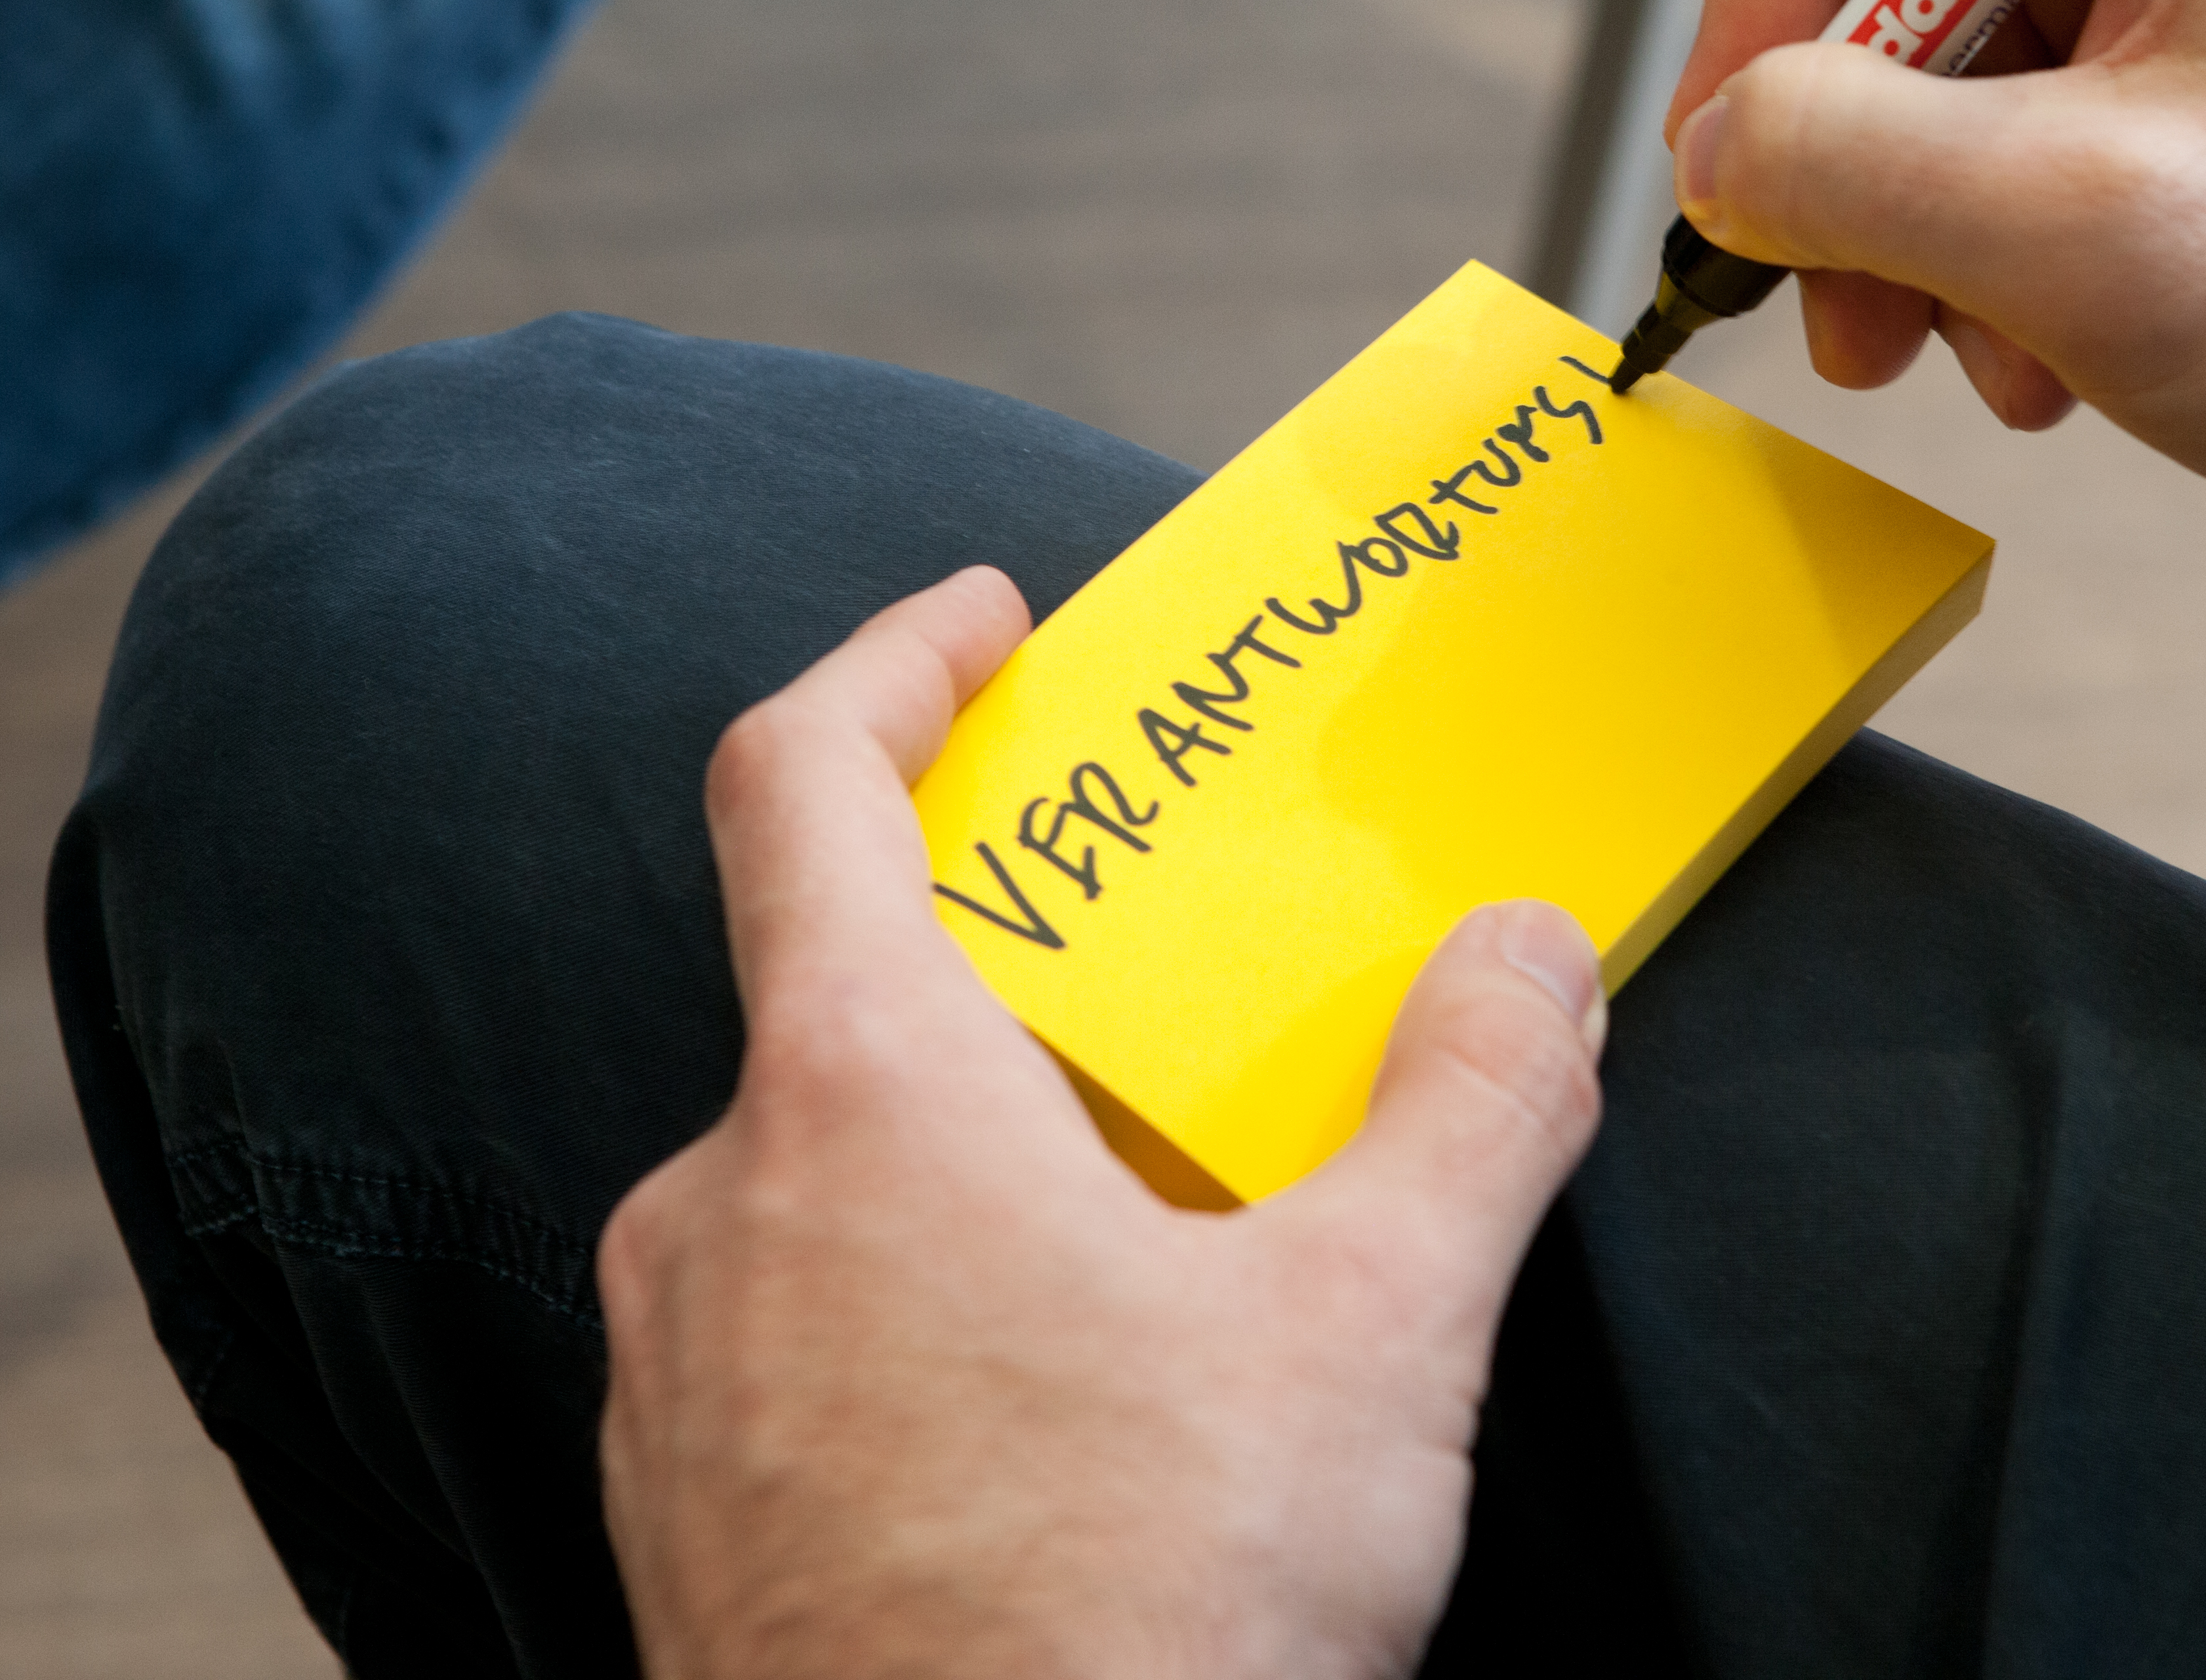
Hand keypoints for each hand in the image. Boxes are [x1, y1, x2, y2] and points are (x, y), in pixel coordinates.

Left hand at [597, 567, 1606, 1679]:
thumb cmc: (1142, 1617)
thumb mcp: (1375, 1328)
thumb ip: (1471, 1104)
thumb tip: (1527, 958)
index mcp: (859, 1100)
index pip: (797, 782)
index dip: (889, 667)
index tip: (982, 625)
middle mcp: (722, 1210)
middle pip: (847, 1000)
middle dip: (1020, 983)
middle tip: (1172, 1015)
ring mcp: (678, 1380)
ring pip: (824, 1186)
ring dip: (972, 1163)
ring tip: (1148, 1250)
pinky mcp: (684, 1523)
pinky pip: (793, 1339)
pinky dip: (915, 1312)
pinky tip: (1053, 1422)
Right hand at [1665, 0, 2205, 599]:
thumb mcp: (2077, 229)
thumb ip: (1844, 160)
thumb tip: (1710, 154)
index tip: (1762, 154)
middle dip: (1842, 141)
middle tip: (1847, 313)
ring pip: (1929, 45)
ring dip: (1918, 224)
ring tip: (1979, 355)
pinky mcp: (2202, 50)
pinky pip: (2013, 115)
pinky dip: (1995, 246)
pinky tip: (2048, 353)